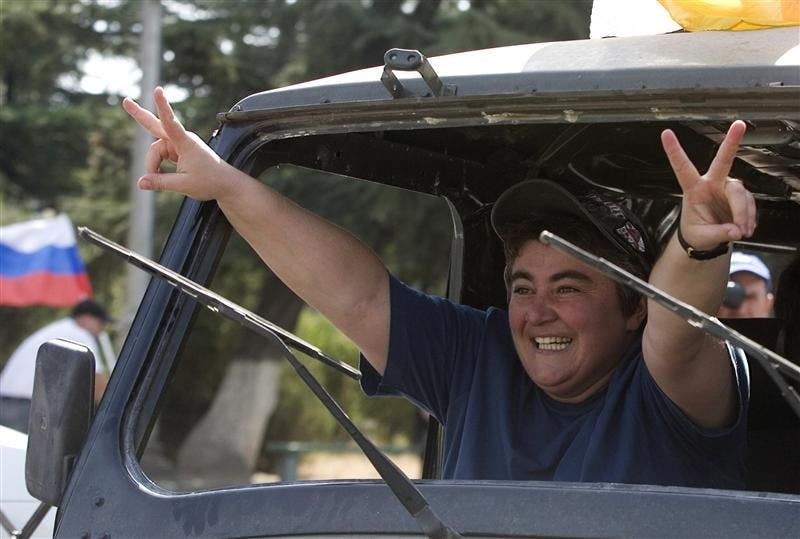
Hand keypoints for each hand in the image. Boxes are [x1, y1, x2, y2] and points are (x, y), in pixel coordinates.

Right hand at [122, 87, 230, 201]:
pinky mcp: (178, 151)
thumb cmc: (210, 182)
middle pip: (156, 126)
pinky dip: (157, 166)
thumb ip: (160, 182)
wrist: (226, 184)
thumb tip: (140, 182)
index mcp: (186, 143)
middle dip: (139, 115)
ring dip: (153, 164)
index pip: (170, 122)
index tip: (157, 90)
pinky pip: (161, 155)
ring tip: (153, 179)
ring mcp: (179, 144)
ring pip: (156, 151)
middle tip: (125, 101)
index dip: (162, 106)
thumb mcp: (183, 185)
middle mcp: (181, 139)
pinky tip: (155, 174)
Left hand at [660, 120, 755, 249]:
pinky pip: (751, 204)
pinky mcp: (741, 196)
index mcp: (693, 190)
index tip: (666, 134)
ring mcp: (728, 188)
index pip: (683, 168)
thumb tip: (735, 231)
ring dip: (743, 214)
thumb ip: (719, 233)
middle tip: (739, 125)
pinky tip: (745, 229)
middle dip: (731, 142)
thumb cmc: (697, 233)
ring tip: (740, 231)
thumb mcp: (702, 236)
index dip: (674, 151)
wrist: (706, 239)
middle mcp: (712, 184)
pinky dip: (749, 218)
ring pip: (741, 194)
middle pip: (724, 162)